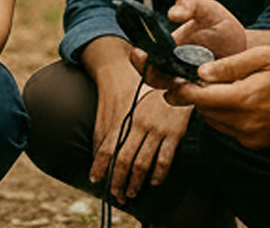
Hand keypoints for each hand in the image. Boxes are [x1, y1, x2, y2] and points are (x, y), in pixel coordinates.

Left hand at [90, 84, 189, 203]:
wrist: (174, 74)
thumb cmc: (146, 90)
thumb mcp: (127, 101)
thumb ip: (112, 122)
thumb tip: (97, 146)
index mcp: (125, 117)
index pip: (107, 146)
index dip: (99, 165)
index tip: (95, 179)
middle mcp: (138, 124)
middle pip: (123, 160)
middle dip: (117, 181)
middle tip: (115, 195)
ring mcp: (157, 129)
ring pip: (142, 163)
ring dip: (135, 182)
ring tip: (131, 193)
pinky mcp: (174, 132)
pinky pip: (164, 158)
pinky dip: (158, 173)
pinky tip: (153, 181)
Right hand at [130, 0, 244, 90]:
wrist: (244, 47)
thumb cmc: (221, 26)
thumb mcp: (208, 9)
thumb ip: (190, 4)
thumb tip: (172, 13)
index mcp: (167, 48)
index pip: (144, 56)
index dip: (139, 58)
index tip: (139, 52)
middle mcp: (174, 68)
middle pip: (153, 78)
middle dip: (149, 73)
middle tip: (155, 69)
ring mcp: (189, 84)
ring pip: (173, 94)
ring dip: (174, 90)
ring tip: (183, 81)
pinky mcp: (205, 96)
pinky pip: (197, 102)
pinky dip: (198, 98)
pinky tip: (205, 88)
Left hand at [166, 45, 269, 148]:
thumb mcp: (265, 56)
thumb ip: (231, 65)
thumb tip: (201, 72)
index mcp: (245, 99)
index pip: (200, 97)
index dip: (183, 88)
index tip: (174, 79)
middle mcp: (244, 123)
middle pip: (204, 110)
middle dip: (195, 94)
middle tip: (195, 77)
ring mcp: (249, 136)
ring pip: (213, 120)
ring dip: (209, 104)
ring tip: (219, 86)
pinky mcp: (253, 142)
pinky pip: (227, 128)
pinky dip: (223, 114)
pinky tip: (236, 99)